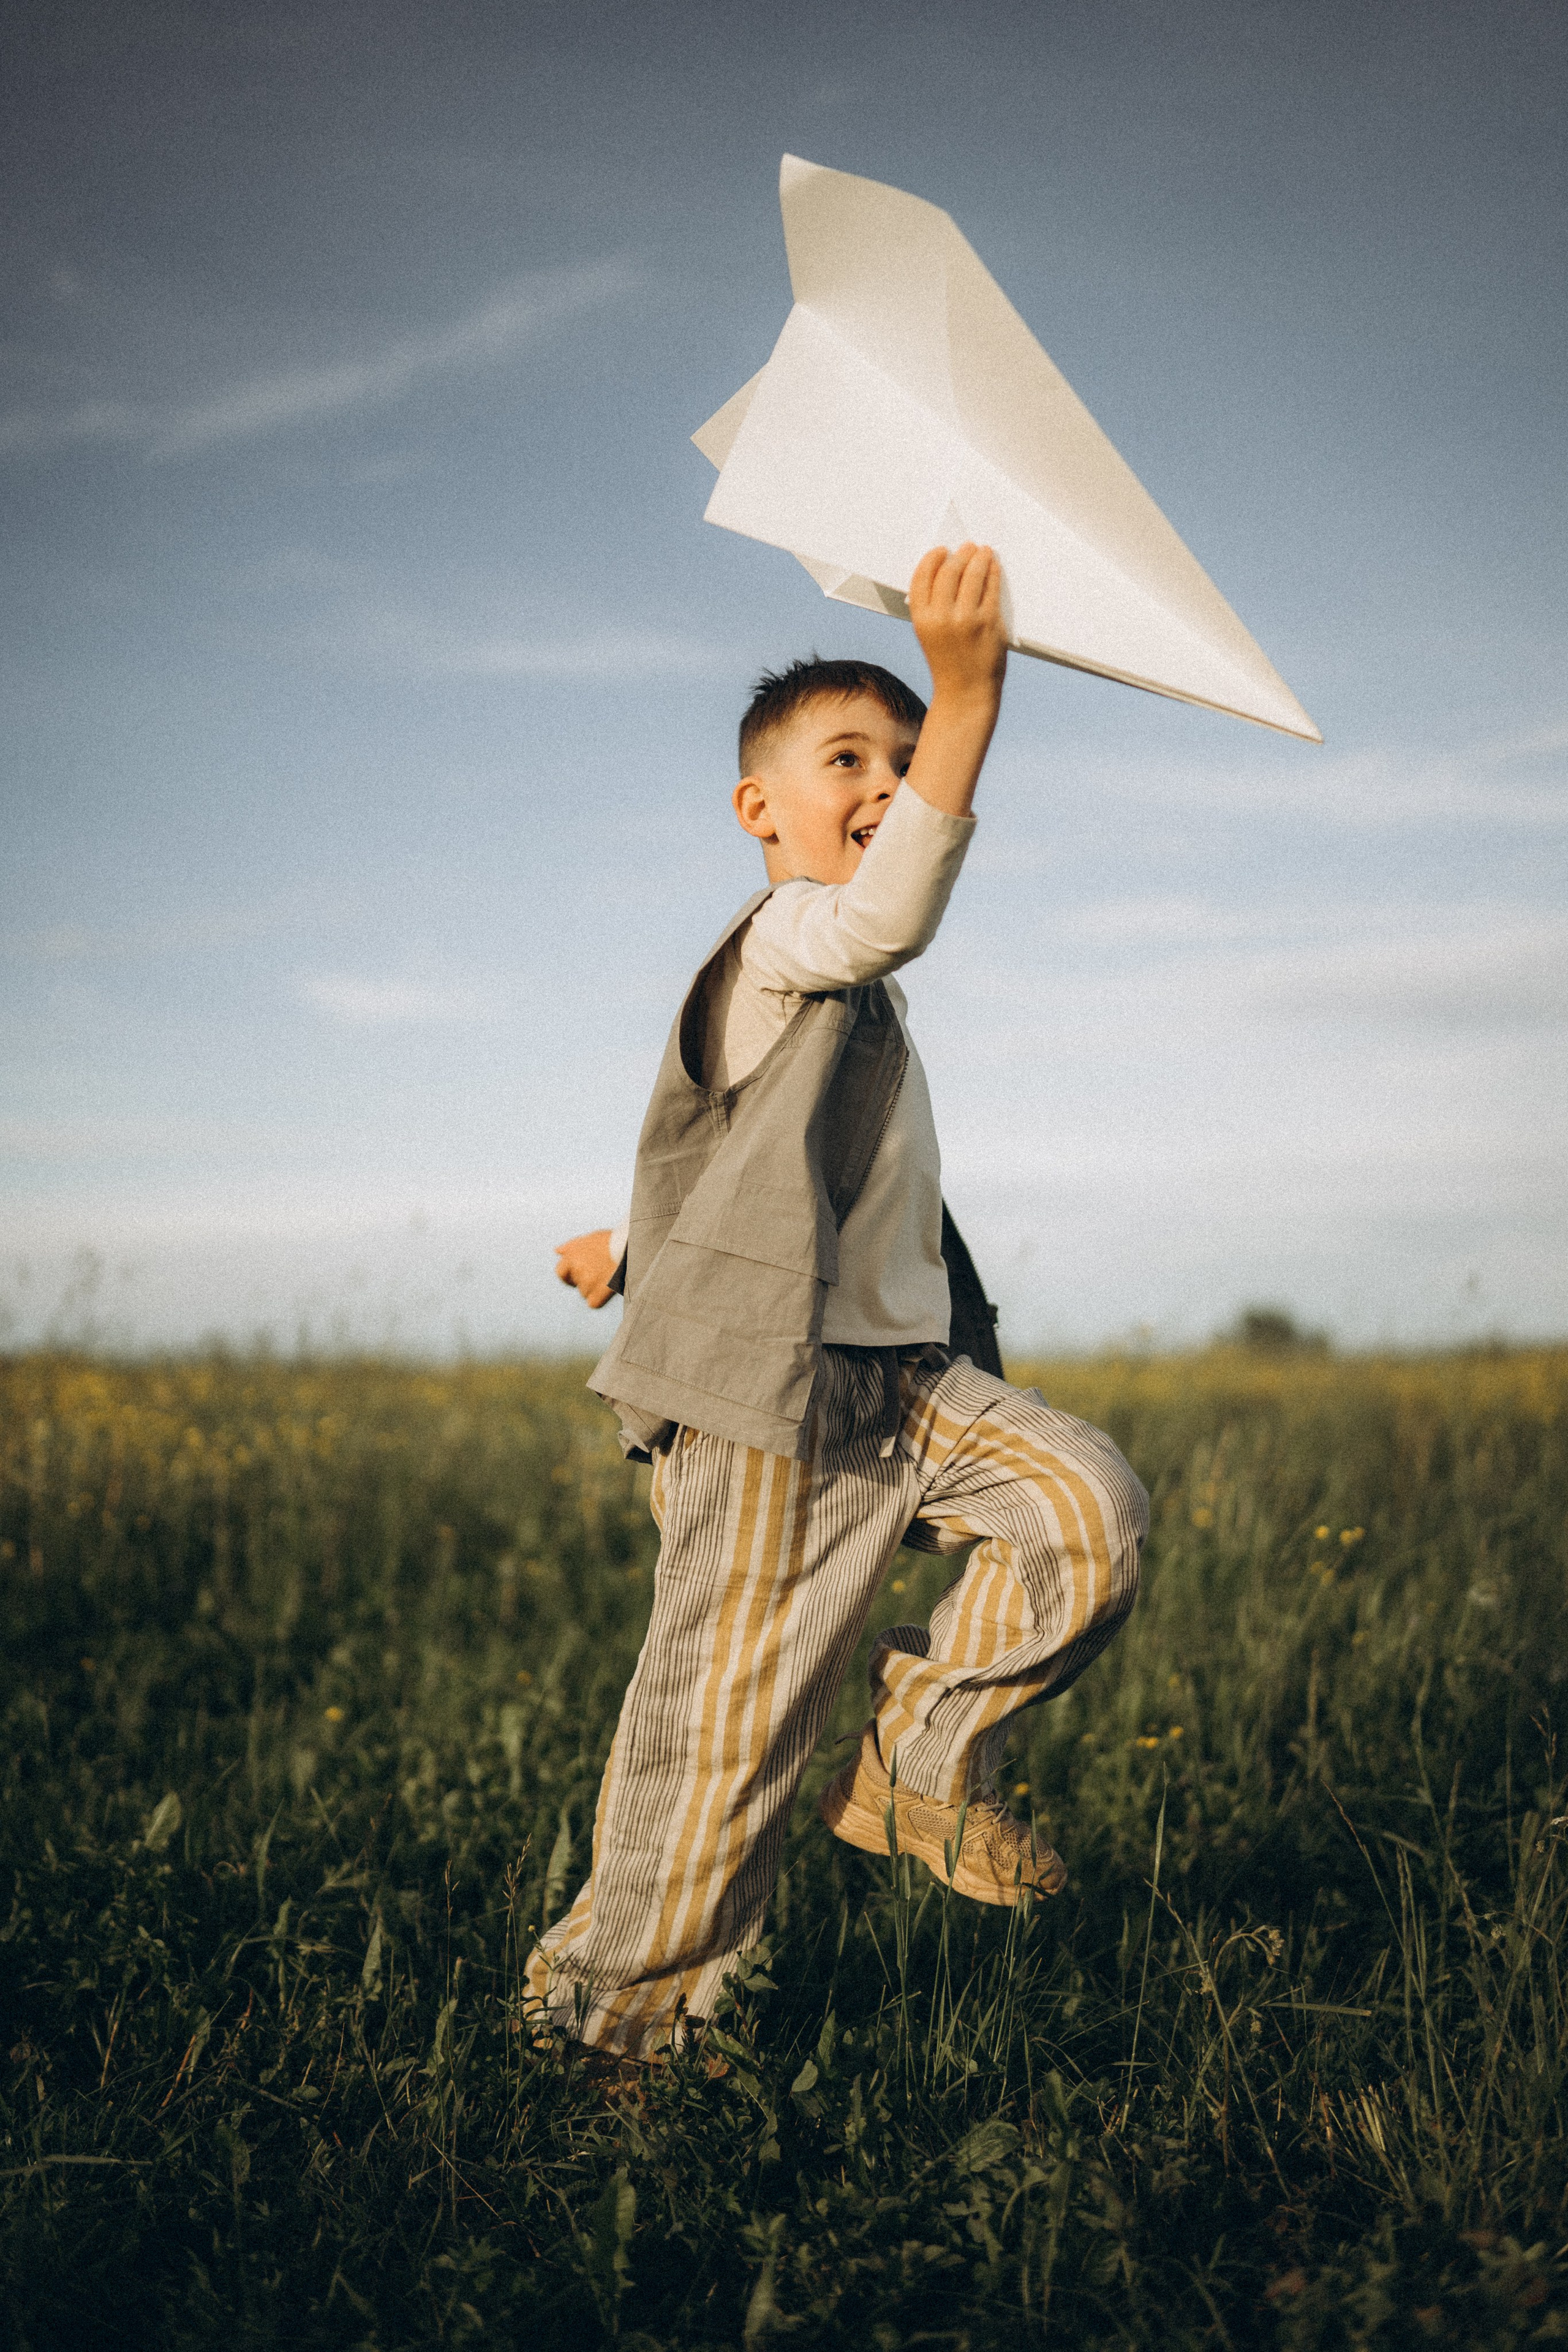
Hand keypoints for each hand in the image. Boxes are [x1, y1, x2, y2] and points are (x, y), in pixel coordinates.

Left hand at [554, 1229, 618, 1308]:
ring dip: (594, 1288)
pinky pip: (593, 1302)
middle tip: (601, 1271)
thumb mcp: (589, 1238)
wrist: (629, 1246)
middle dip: (586, 1279)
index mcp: (571, 1256)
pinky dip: (600, 1298)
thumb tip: (557, 1251)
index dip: (569, 1276)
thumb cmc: (610, 1241)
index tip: (578, 1276)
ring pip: (585, 1293)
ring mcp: (587, 1282)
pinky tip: (608, 1289)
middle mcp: (576, 1269)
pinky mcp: (598, 1293)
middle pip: (576, 1283)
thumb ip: (571, 1246)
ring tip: (608, 1276)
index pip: (561, 1272)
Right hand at [908, 543, 1007, 707]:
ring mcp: (966, 619)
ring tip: (983, 551)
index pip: (922, 577)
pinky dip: (993, 572)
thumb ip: (933, 607)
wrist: (966, 693)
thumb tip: (948, 571)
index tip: (942, 550)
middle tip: (968, 547)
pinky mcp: (989, 622)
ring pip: (972, 574)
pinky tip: (993, 566)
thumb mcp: (930, 635)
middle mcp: (941, 618)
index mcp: (921, 620)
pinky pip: (991, 587)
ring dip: (979, 557)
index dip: (932, 559)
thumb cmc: (949, 663)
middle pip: (948, 571)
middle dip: (960, 554)